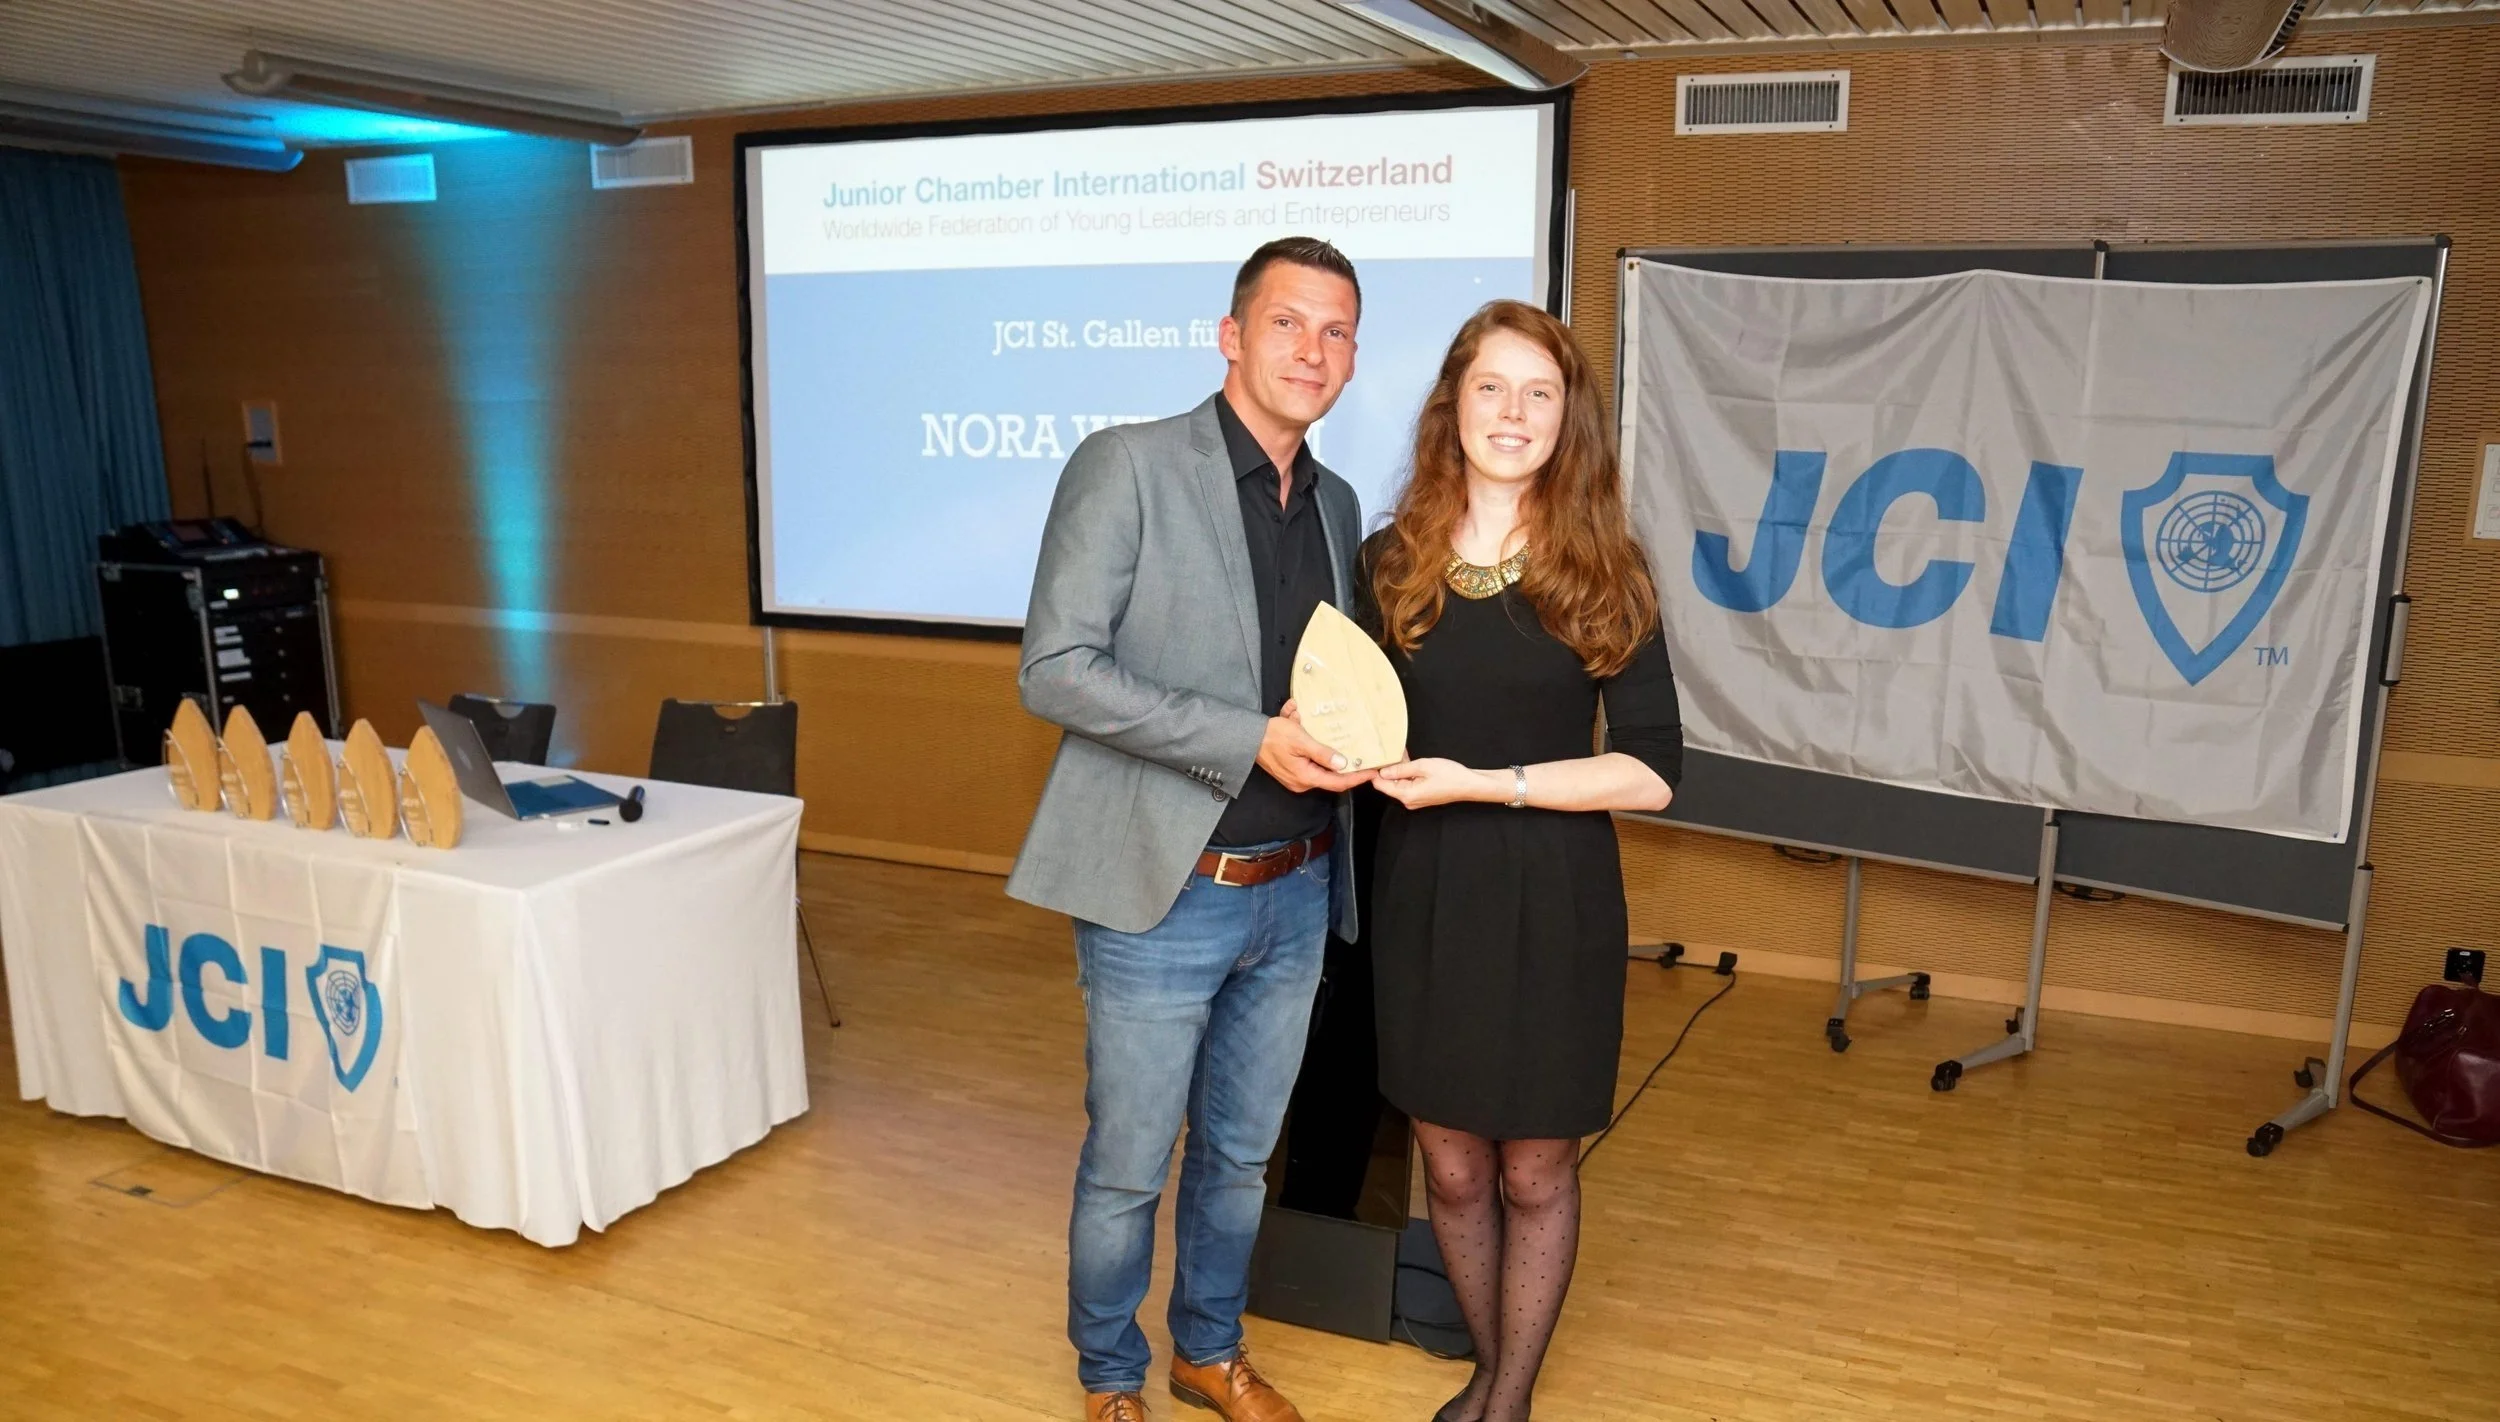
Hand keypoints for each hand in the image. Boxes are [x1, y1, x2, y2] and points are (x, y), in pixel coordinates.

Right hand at [1259, 701, 1375, 793]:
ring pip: (1319, 765)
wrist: (1246, 738)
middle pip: (1330, 775)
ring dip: (1324, 749)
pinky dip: (1312, 747)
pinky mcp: (1291, 769)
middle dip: (1342, 761)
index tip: (1372, 772)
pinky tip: (1307, 729)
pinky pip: (1308, 759)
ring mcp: (1295, 777)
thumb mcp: (1301, 741)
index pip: (1338, 782)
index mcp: (1306, 777)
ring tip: (1328, 734)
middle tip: (1360, 753)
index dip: (1357, 778)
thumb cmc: (1272, 737)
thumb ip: (1322, 753)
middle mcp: (1302, 782)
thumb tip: (1343, 764)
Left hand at [1373, 757, 1495, 809]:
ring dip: (1399, 769)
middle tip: (1392, 752)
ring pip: (1398, 782)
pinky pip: (1408, 784)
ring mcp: (1415, 799)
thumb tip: (1383, 770)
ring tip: (1403, 755)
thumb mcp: (1423, 766)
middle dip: (1389, 767)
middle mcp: (1408, 800)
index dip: (1376, 770)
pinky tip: (1410, 762)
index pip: (1380, 784)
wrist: (1469, 784)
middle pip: (1388, 783)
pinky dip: (1407, 773)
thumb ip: (1401, 769)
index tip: (1375, 758)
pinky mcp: (1420, 796)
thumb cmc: (1451, 776)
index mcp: (1406, 795)